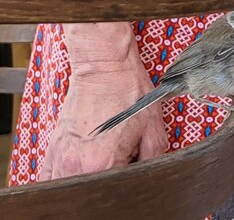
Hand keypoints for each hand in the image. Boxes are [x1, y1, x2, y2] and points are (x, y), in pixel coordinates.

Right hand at [40, 23, 167, 180]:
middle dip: (108, 184)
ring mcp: (60, 157)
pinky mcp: (53, 148)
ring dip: (86, 183)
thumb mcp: (154, 130)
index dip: (127, 185)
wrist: (105, 67)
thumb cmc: (129, 94)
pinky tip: (82, 169)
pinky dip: (65, 179)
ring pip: (69, 188)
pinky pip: (51, 177)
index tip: (132, 171)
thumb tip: (148, 176)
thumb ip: (153, 161)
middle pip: (91, 193)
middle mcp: (76, 165)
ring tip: (102, 165)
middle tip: (121, 165)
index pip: (115, 193)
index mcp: (102, 163)